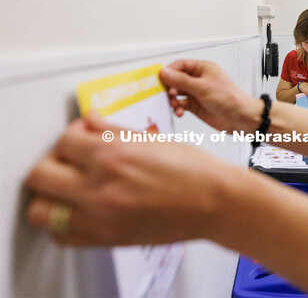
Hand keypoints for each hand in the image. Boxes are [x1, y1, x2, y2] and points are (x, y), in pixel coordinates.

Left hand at [26, 113, 228, 245]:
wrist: (214, 202)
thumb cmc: (193, 171)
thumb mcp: (151, 140)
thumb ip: (112, 130)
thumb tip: (89, 121)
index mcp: (114, 156)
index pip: (63, 141)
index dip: (71, 136)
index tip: (80, 139)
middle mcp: (102, 187)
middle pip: (40, 175)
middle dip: (51, 163)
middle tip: (67, 162)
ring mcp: (103, 217)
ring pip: (42, 211)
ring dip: (49, 196)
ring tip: (67, 188)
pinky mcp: (109, 238)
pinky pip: (63, 236)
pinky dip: (62, 223)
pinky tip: (78, 211)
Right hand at [160, 60, 262, 132]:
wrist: (240, 118)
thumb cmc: (230, 99)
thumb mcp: (203, 87)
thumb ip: (182, 80)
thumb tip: (164, 73)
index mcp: (203, 68)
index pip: (180, 65)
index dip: (169, 71)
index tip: (161, 79)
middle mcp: (199, 79)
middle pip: (176, 79)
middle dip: (170, 87)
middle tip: (170, 95)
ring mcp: (197, 93)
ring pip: (177, 93)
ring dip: (173, 99)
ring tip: (175, 105)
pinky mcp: (196, 105)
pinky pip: (181, 104)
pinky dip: (178, 108)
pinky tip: (180, 112)